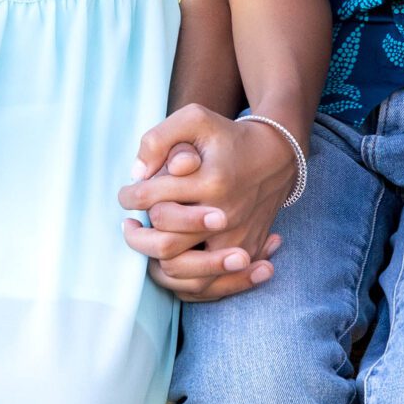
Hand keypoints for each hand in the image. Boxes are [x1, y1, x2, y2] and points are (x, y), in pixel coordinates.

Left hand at [119, 107, 296, 300]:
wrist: (278, 154)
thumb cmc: (229, 135)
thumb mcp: (195, 118)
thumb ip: (160, 138)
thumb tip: (138, 173)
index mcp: (211, 182)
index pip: (154, 200)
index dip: (130, 197)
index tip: (125, 194)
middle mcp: (226, 216)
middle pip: (165, 244)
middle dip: (137, 237)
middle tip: (129, 224)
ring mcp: (237, 239)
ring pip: (184, 272)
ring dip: (156, 261)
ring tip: (145, 242)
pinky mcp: (245, 252)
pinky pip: (209, 285)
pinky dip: (185, 279)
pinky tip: (169, 261)